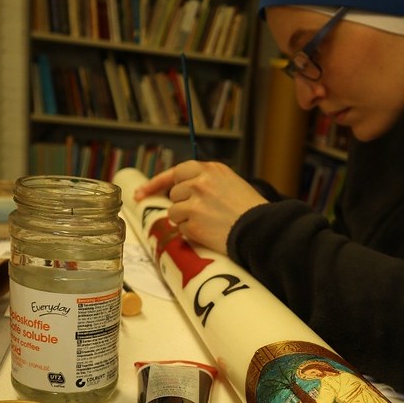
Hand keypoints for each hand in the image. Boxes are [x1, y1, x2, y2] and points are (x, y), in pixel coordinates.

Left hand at [133, 160, 266, 252]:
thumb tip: (181, 190)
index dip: (158, 183)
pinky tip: (210, 232)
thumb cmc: (250, 210)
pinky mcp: (193, 220)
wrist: (261, 229)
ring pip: (174, 212)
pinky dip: (192, 233)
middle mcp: (200, 181)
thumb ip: (207, 182)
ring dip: (186, 220)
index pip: (177, 171)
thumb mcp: (231, 184)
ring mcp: (195, 200)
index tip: (142, 193)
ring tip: (209, 224)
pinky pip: (182, 229)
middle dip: (182, 204)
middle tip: (199, 214)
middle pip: (174, 193)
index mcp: (211, 169)